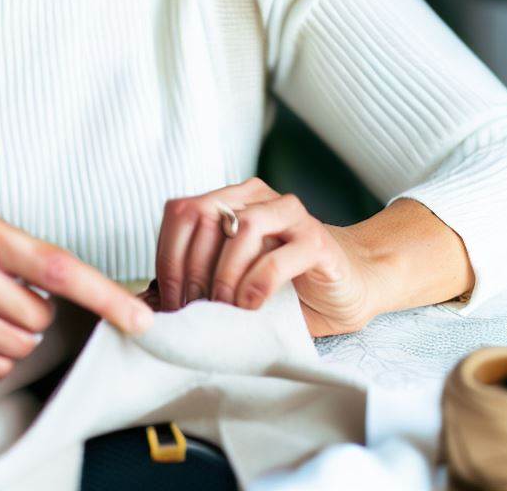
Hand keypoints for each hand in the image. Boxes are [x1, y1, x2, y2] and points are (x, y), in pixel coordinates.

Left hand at [150, 177, 376, 335]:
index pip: (182, 212)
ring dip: (223, 274)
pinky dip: (256, 283)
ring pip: (240, 229)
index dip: (168, 255)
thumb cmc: (286, 285)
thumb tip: (153, 302)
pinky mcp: (315, 240)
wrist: (353, 283)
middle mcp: (258, 198)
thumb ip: (204, 276)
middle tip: (193, 308)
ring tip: (222, 307)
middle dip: (191, 269)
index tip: (170, 298)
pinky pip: (276, 256)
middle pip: (205, 217)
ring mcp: (290, 215)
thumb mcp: (237, 276)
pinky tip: (251, 306)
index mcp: (232, 200)